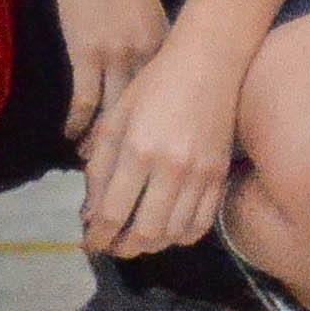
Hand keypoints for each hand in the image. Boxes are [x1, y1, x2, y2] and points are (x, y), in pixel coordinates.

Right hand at [41, 0, 171, 154]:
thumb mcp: (149, 13)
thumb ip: (154, 46)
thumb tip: (156, 81)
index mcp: (166, 49)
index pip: (169, 105)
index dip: (161, 136)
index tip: (157, 160)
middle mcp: (147, 59)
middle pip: (145, 118)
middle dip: (136, 152)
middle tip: (127, 177)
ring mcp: (117, 58)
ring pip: (114, 117)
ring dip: (101, 147)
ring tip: (93, 169)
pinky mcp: (87, 54)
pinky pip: (85, 101)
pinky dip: (78, 123)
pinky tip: (70, 135)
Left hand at [80, 23, 247, 262]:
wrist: (209, 63)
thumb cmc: (155, 83)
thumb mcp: (117, 116)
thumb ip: (102, 165)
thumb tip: (91, 211)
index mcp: (138, 150)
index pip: (113, 212)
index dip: (98, 235)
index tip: (89, 242)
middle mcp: (170, 169)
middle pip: (144, 233)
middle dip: (122, 248)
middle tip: (110, 246)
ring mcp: (200, 175)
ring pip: (173, 234)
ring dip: (150, 246)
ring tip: (135, 240)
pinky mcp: (219, 176)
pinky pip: (201, 224)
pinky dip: (181, 237)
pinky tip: (167, 232)